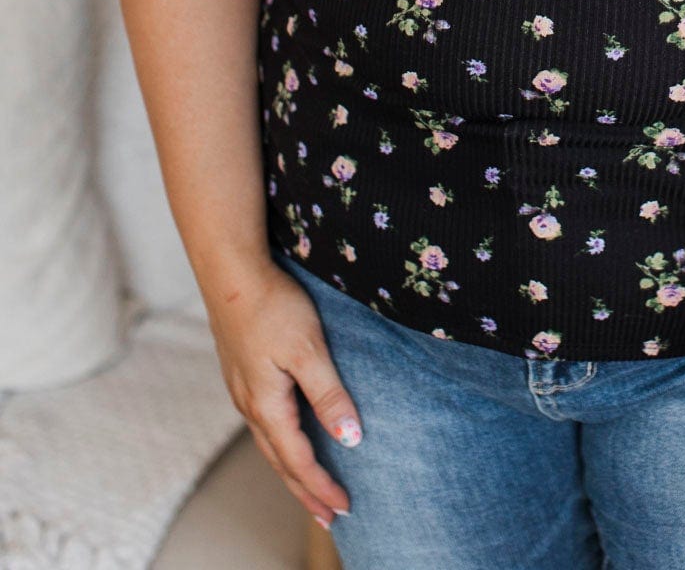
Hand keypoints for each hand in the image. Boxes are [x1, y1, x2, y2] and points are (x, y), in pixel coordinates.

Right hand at [203, 256, 362, 529]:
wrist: (231, 272)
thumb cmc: (272, 306)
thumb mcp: (308, 350)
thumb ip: (328, 395)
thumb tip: (350, 440)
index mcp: (267, 405)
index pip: (298, 460)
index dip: (322, 486)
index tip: (345, 508)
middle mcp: (250, 405)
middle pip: (280, 461)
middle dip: (305, 491)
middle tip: (329, 517)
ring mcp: (243, 389)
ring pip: (269, 443)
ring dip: (292, 469)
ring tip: (311, 488)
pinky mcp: (243, 372)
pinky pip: (264, 422)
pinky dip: (281, 443)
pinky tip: (289, 436)